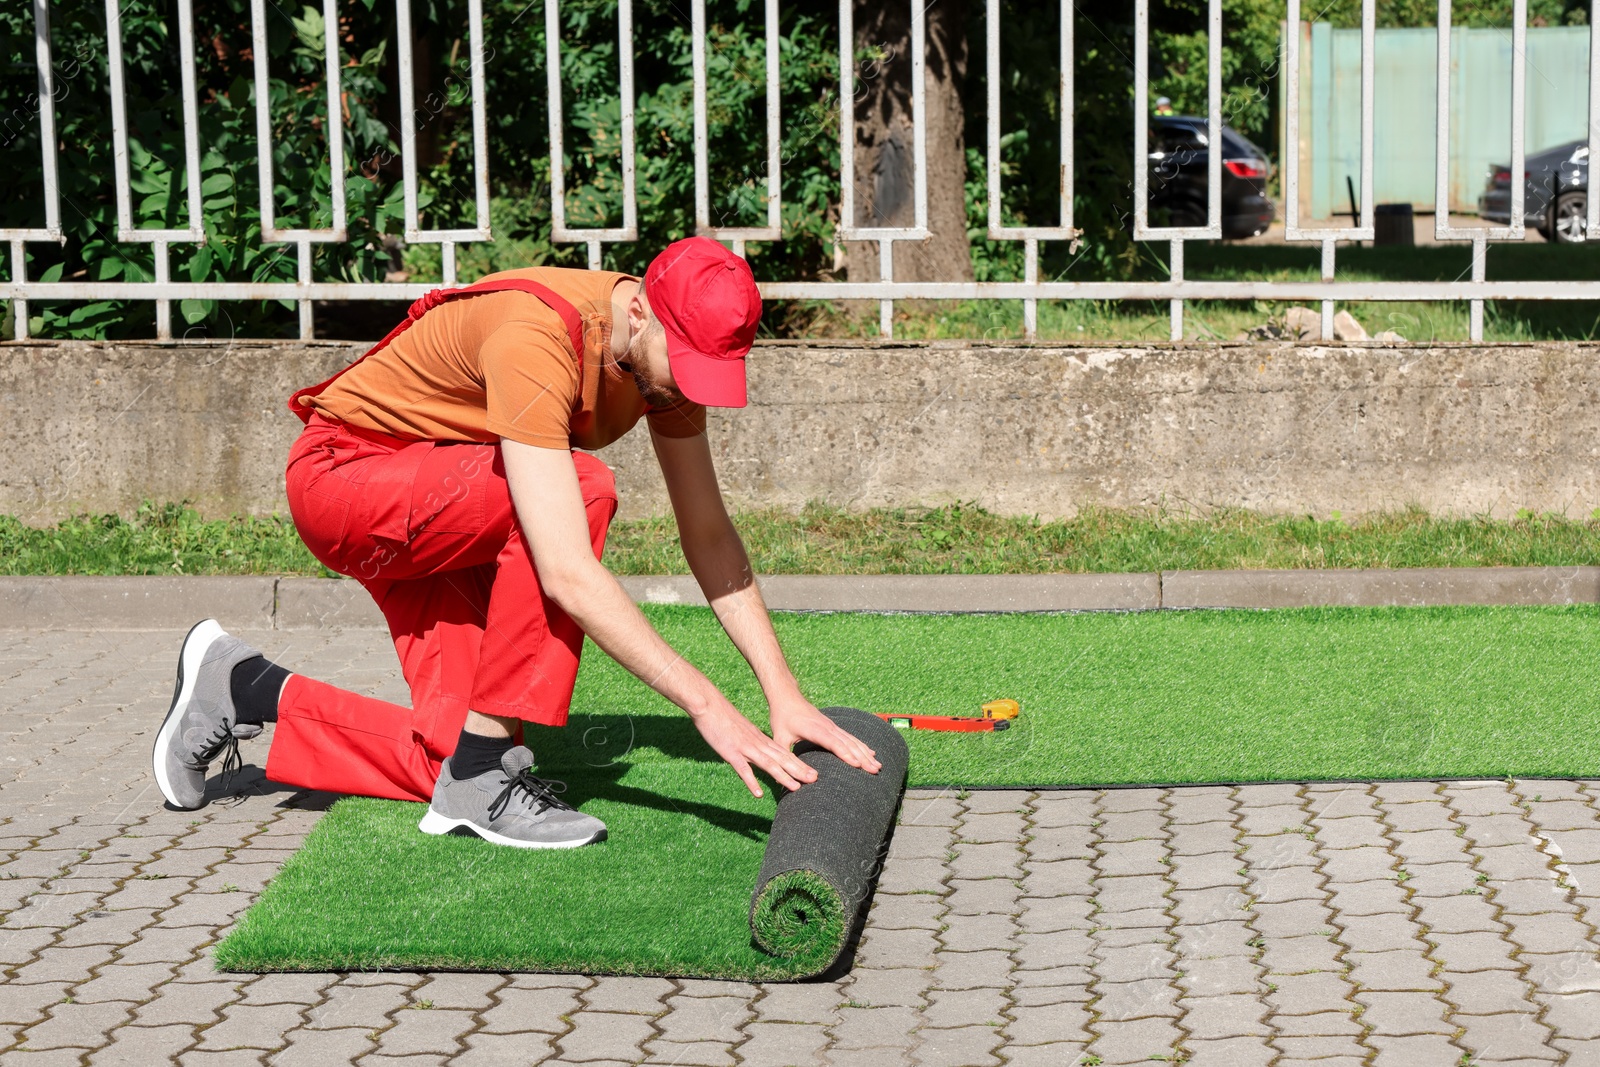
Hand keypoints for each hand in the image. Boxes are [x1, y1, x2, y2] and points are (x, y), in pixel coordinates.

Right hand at [691, 701, 819, 798]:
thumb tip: (759, 754)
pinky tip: (758, 794)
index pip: (784, 753)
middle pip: (781, 758)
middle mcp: (757, 744)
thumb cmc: (723, 718)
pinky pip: (743, 769)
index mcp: (760, 739)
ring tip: (796, 788)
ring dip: (783, 776)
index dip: (799, 764)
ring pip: (768, 764)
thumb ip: (752, 743)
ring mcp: (745, 748)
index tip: (813, 773)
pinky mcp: (731, 752)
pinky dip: (751, 781)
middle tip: (815, 779)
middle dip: (799, 770)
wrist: (709, 705)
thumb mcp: (743, 731)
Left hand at [769, 695, 882, 775]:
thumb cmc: (782, 717)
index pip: (832, 742)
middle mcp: (826, 726)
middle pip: (847, 743)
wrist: (787, 696)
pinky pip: (850, 736)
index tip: (857, 764)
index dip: (844, 753)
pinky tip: (871, 752)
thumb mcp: (779, 737)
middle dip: (862, 757)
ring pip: (852, 740)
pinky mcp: (833, 726)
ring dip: (865, 752)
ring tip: (877, 765)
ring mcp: (832, 725)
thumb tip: (786, 775)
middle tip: (875, 770)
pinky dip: (861, 745)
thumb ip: (783, 755)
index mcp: (814, 729)